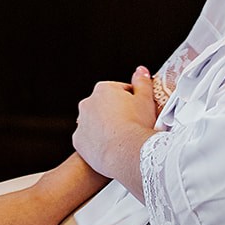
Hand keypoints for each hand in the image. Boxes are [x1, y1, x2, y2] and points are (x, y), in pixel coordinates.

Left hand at [72, 67, 157, 182]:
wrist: (126, 152)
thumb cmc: (136, 126)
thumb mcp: (146, 99)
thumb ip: (142, 82)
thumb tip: (140, 71)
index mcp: (103, 89)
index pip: (120, 91)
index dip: (132, 102)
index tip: (139, 111)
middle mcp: (88, 103)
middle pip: (105, 106)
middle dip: (116, 113)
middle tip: (131, 125)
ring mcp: (81, 122)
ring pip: (95, 122)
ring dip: (105, 127)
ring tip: (121, 138)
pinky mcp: (78, 141)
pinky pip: (88, 139)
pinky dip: (97, 142)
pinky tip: (110, 147)